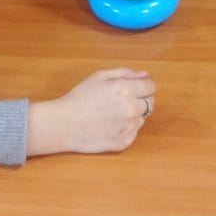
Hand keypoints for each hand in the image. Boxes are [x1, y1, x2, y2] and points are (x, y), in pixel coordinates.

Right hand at [26, 68, 155, 154]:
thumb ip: (125, 73)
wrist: (64, 124)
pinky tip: (110, 124)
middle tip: (122, 100)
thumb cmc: (80, 97)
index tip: (135, 87)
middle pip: (151, 102)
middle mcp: (131, 109)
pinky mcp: (124, 142)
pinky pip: (134, 132)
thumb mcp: (99, 76)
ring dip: (134, 114)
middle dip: (141, 99)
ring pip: (143, 117)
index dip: (144, 85)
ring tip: (113, 113)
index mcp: (126, 90)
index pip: (151, 87)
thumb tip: (145, 75)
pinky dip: (127, 127)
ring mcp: (129, 128)